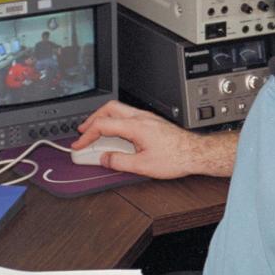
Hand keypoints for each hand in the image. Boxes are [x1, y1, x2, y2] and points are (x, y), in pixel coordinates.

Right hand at [73, 101, 202, 178]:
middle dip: (92, 119)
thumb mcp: (143, 166)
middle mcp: (141, 117)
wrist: (196, 153)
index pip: (102, 125)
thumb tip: (104, 159)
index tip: (79, 144)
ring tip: (96, 134)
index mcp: (135, 126)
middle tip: (83, 133)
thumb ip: (119, 162)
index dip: (86, 135)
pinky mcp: (152, 122)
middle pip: (108, 108)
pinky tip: (116, 135)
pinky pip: (128, 115)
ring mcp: (147, 117)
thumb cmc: (176, 157)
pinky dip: (116, 122)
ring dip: (104, 119)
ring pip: (119, 109)